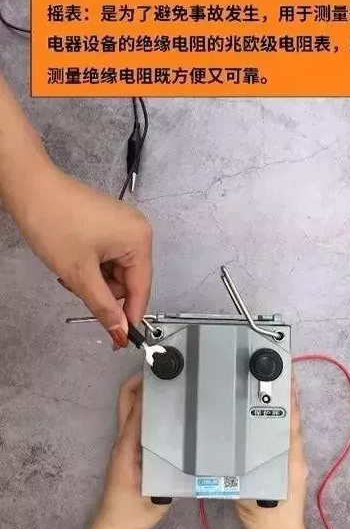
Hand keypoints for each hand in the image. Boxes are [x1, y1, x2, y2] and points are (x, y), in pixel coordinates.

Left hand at [20, 167, 151, 346]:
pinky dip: (92, 265)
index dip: (129, 316)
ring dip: (94, 279)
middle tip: (77, 287)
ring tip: (70, 270)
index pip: (141, 289)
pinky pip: (108, 256)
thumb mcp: (79, 274)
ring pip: (115, 271)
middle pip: (128, 281)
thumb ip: (104, 307)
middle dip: (103, 291)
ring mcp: (124, 225)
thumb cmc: (55, 222)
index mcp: (139, 240)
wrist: (30, 188)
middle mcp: (138, 231)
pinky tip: (74, 259)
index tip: (119, 340)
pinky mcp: (109, 223)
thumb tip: (121, 332)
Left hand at [97, 375, 170, 528]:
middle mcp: (124, 440)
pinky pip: (138, 422)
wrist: (116, 527)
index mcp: (127, 446)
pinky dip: (149, 409)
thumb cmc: (133, 511)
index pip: (134, 410)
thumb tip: (180, 445)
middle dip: (140, 381)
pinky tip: (170, 411)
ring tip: (172, 385)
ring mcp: (126, 444)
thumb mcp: (153, 492)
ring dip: (145, 393)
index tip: (160, 372)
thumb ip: (164, 470)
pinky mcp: (132, 451)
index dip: (144, 389)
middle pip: (127, 401)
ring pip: (132, 410)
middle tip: (165, 369)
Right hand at [236, 378, 308, 528]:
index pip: (291, 423)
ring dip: (282, 406)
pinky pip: (283, 438)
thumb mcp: (248, 494)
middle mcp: (295, 456)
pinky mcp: (288, 466)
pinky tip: (262, 414)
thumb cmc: (265, 518)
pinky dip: (277, 422)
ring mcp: (293, 461)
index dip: (289, 399)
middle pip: (292, 420)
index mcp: (290, 460)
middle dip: (286, 395)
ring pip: (288, 428)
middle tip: (274, 370)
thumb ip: (241, 470)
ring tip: (269, 384)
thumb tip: (230, 445)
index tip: (284, 375)